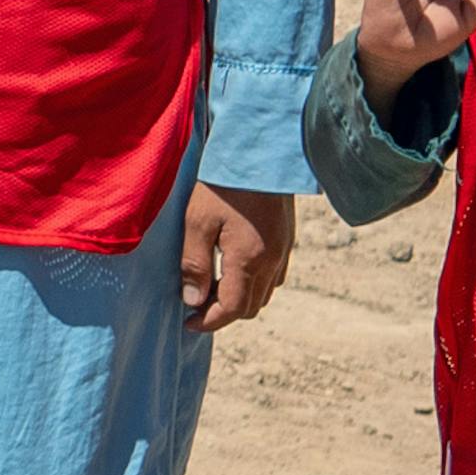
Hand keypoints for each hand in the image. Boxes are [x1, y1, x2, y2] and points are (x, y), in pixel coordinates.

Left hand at [179, 184, 296, 336]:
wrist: (259, 151)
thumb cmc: (223, 184)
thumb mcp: (197, 222)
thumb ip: (194, 264)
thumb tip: (192, 300)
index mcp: (249, 260)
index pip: (232, 309)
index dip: (209, 322)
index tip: (188, 323)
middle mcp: (272, 261)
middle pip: (250, 307)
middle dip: (223, 313)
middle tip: (195, 302)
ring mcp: (283, 251)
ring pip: (264, 294)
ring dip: (239, 299)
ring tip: (211, 287)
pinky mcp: (286, 239)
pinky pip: (274, 276)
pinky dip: (253, 283)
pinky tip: (233, 269)